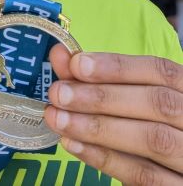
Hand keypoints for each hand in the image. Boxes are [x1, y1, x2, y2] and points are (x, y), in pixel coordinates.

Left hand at [44, 45, 182, 184]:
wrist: (172, 167)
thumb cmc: (148, 125)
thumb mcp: (132, 99)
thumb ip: (98, 78)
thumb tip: (61, 56)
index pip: (159, 71)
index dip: (117, 66)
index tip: (76, 63)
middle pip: (156, 103)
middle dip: (102, 96)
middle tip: (59, 94)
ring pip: (152, 138)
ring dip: (98, 127)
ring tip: (59, 118)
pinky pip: (145, 175)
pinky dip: (105, 158)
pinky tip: (73, 144)